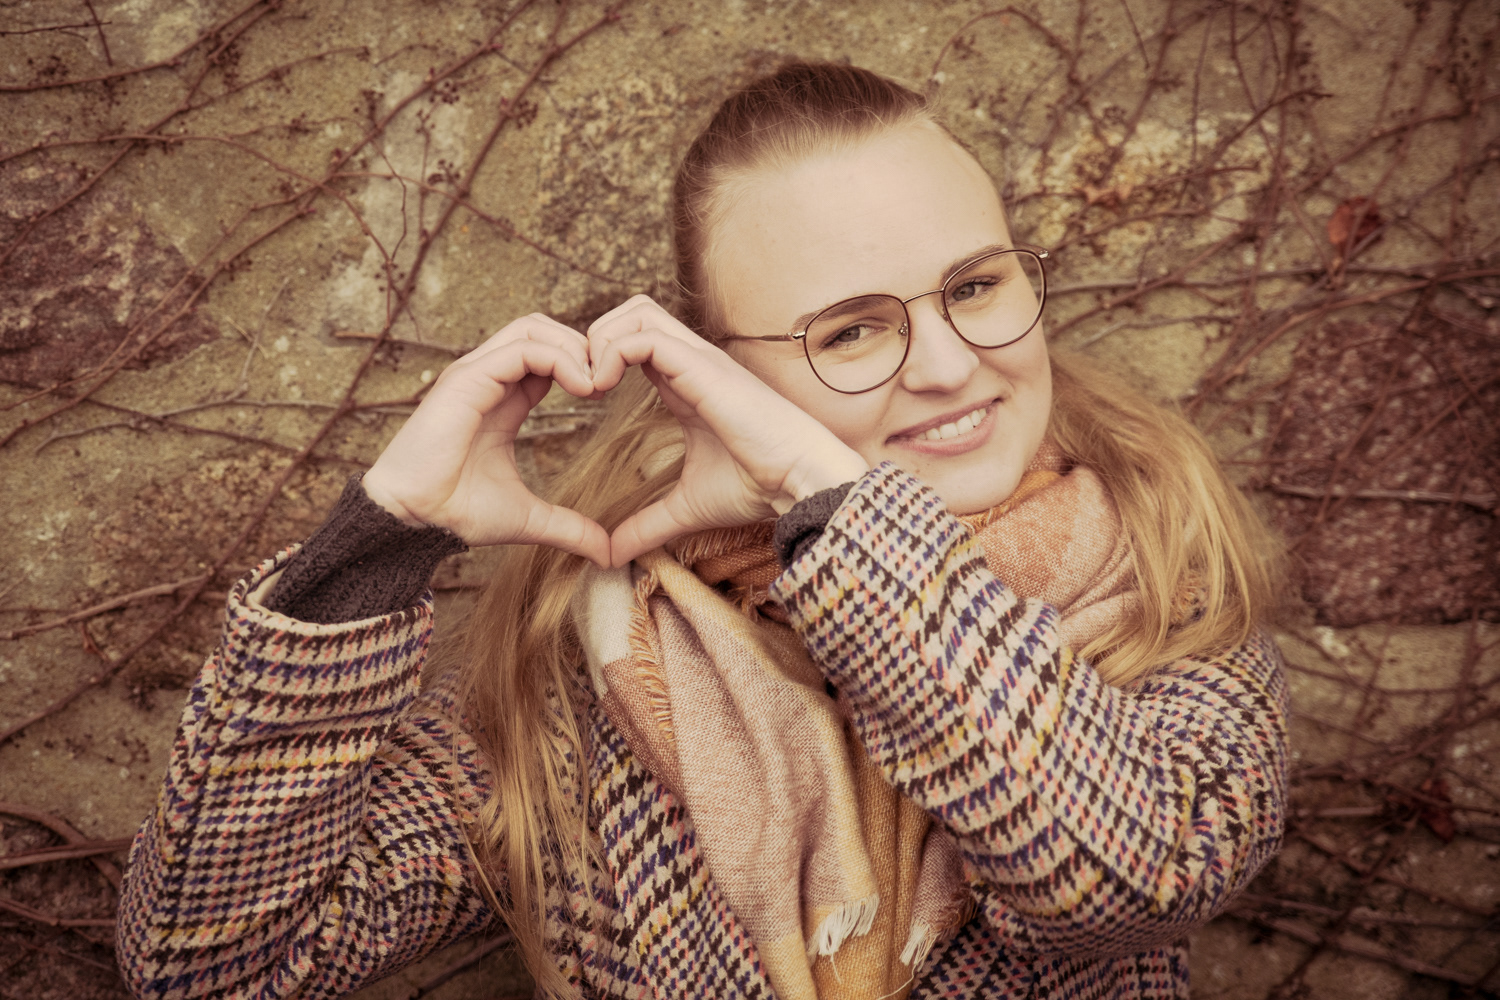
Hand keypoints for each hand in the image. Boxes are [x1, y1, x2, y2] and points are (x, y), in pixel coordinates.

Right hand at [362, 314, 610, 565]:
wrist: (413, 522)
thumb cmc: (456, 514)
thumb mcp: (529, 517)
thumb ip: (569, 527)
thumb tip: (606, 552)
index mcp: (501, 399)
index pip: (546, 356)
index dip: (582, 365)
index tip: (607, 395)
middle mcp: (486, 378)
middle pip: (541, 329)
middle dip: (582, 346)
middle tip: (607, 382)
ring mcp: (474, 374)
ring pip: (533, 328)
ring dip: (574, 348)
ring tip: (596, 384)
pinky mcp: (467, 380)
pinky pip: (523, 348)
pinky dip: (560, 359)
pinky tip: (583, 388)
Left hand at [587, 295, 868, 565]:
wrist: (800, 481)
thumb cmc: (759, 487)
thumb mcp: (686, 507)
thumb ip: (646, 524)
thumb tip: (610, 555)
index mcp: (686, 382)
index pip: (635, 340)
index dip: (601, 359)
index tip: (585, 402)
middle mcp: (692, 361)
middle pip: (632, 311)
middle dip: (596, 338)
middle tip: (581, 387)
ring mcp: (698, 359)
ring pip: (635, 312)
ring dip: (600, 341)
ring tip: (589, 387)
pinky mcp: (702, 366)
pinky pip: (643, 337)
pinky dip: (611, 353)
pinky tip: (601, 389)